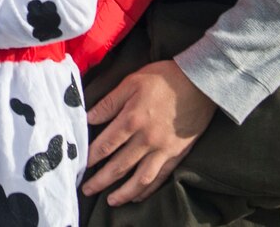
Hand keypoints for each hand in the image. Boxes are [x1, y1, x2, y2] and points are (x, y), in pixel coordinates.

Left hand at [83, 60, 217, 205]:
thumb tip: (87, 117)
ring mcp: (164, 149)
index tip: (80, 165)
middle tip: (87, 190)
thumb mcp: (131, 82)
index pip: (106, 144)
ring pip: (141, 179)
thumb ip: (109, 103)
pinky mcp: (177, 154)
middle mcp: (147, 139)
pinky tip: (137, 196)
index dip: (91, 157)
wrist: (200, 83)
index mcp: (132, 119)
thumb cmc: (163, 79)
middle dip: (101, 180)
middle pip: (120, 166)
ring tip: (111, 201)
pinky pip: (161, 178)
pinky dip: (148, 190)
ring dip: (124, 192)